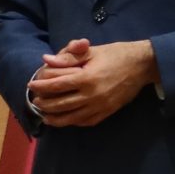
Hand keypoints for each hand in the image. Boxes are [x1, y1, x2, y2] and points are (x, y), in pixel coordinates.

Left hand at [26, 38, 158, 126]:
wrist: (143, 65)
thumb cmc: (115, 54)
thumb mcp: (92, 50)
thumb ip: (68, 56)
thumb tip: (46, 60)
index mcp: (87, 78)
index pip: (57, 85)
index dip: (42, 86)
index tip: (31, 85)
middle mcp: (92, 95)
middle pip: (61, 104)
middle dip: (45, 104)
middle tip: (36, 102)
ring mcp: (100, 106)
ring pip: (72, 117)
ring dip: (56, 119)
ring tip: (45, 116)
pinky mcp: (108, 112)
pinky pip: (87, 121)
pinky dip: (74, 122)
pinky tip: (66, 120)